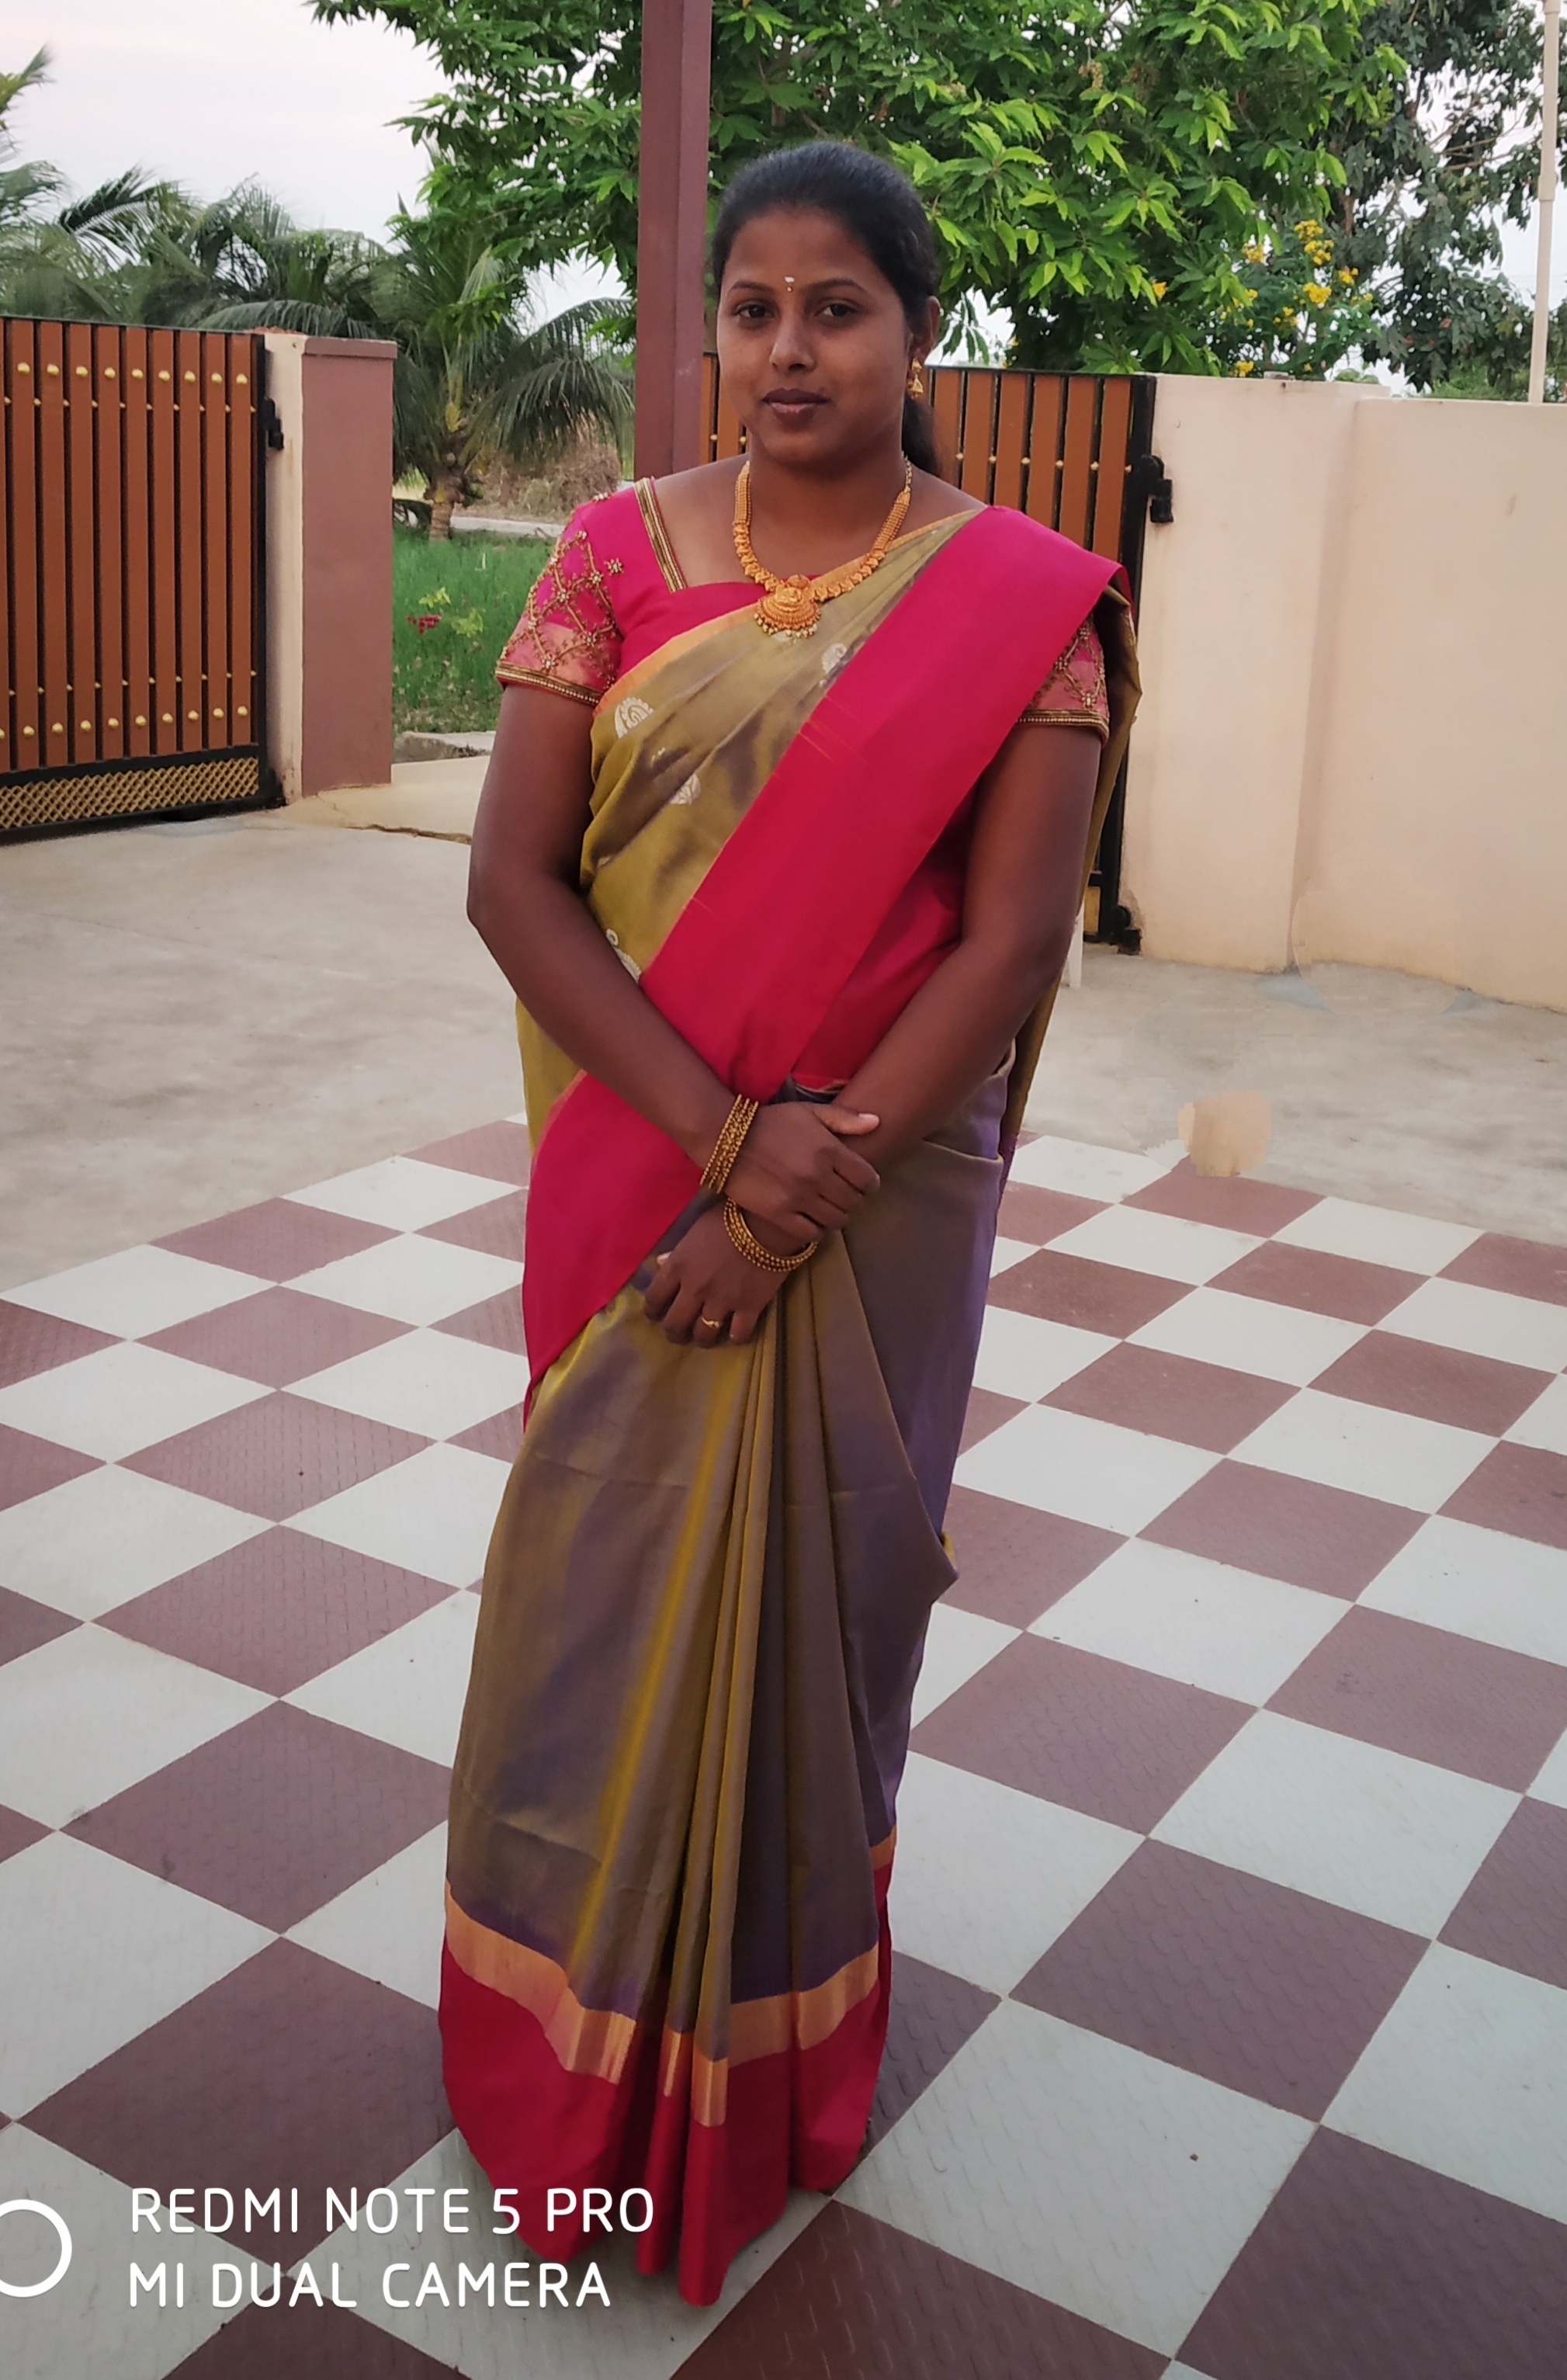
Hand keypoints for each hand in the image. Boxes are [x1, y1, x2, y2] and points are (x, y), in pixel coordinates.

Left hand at [643, 1205, 790, 1345]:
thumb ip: (678, 1251)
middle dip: (674, 1333)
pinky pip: (738, 1334)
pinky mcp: (749, 1307)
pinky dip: (735, 1337)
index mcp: (679, 1267)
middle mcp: (695, 1289)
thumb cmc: (729, 1217)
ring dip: (702, 1338)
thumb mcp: (696, 1229)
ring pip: (704, 1334)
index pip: (654, 1298)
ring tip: (705, 1337)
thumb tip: (661, 1263)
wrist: (768, 1221)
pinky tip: (734, 1333)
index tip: (656, 1315)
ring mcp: (722, 1301)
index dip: (652, 1311)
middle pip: (675, 1324)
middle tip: (679, 1333)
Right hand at [721, 1102, 879, 1240]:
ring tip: (830, 1207)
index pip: (868, 1179)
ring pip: (837, 1220)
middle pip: (854, 1202)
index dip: (870, 1183)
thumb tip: (877, 1123)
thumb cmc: (771, 1123)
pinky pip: (812, 1233)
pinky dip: (818, 1229)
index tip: (863, 1182)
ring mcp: (799, 1197)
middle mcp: (818, 1176)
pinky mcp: (780, 1214)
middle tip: (845, 1195)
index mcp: (829, 1150)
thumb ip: (844, 1119)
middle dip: (855, 1200)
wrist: (726, 1139)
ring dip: (838, 1215)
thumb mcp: (808, 1113)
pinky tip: (813, 1219)